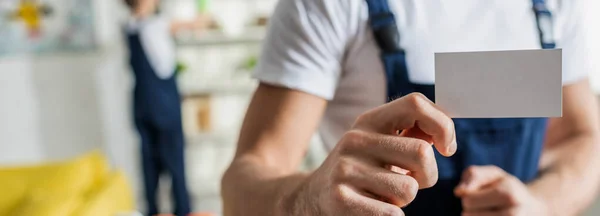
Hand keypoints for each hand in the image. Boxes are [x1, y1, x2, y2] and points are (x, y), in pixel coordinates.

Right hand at [283, 93, 456, 215]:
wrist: (309, 197)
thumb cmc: (358, 172)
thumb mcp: (377, 144)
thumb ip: (409, 134)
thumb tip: (446, 132)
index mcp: (368, 121)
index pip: (415, 103)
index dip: (442, 124)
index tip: (446, 148)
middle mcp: (355, 140)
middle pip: (421, 153)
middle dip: (427, 176)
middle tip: (410, 181)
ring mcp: (346, 169)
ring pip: (409, 188)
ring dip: (404, 199)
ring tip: (382, 194)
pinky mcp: (342, 199)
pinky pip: (392, 213)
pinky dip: (391, 215)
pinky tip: (372, 208)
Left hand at [455, 166, 549, 215]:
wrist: (532, 208)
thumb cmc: (507, 187)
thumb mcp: (493, 174)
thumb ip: (473, 175)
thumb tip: (458, 192)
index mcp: (508, 194)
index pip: (468, 200)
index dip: (469, 195)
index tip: (482, 193)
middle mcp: (512, 214)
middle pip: (467, 215)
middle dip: (471, 208)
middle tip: (487, 204)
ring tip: (490, 211)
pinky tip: (491, 215)